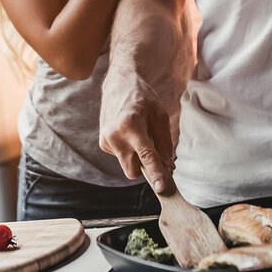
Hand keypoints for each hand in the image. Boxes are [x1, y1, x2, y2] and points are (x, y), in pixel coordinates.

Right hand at [99, 70, 174, 192]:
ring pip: (127, 165)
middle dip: (144, 168)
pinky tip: (128, 134)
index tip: (162, 188)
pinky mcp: (103, 143)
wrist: (118, 84)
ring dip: (136, 157)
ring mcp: (106, 140)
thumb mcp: (160, 115)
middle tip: (154, 152)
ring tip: (139, 135)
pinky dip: (128, 151)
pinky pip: (120, 157)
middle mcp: (115, 135)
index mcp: (131, 125)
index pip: (146, 156)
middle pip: (133, 170)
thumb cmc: (142, 98)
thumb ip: (165, 142)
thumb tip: (168, 166)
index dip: (156, 174)